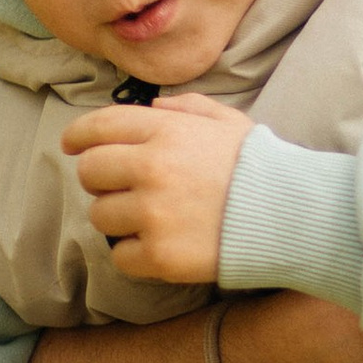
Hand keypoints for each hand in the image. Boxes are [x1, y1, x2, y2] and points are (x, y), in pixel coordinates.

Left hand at [60, 94, 252, 283]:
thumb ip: (187, 107)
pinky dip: (135, 253)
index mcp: (165, 131)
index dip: (78, 136)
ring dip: (118, 218)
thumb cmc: (259, 165)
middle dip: (100, 179)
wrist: (291, 214)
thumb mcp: (228, 121)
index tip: (71, 145)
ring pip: (100, 215)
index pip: (98, 127)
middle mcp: (152, 168)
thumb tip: (152, 108)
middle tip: (122, 188)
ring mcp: (153, 214)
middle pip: (89, 171)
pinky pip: (120, 255)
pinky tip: (162, 245)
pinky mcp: (159, 254)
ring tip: (151, 219)